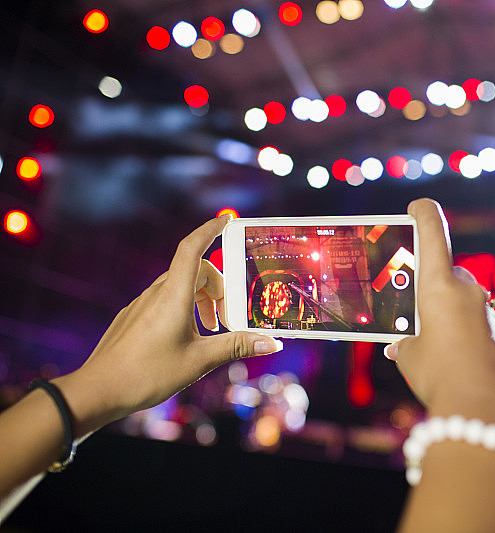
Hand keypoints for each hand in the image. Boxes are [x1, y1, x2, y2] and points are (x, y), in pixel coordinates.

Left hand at [53, 216, 281, 433]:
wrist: (97, 391)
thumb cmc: (147, 374)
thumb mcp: (200, 361)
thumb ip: (236, 346)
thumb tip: (271, 342)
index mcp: (174, 296)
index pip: (193, 248)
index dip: (210, 229)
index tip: (226, 220)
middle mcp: (156, 293)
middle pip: (194, 271)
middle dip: (217, 288)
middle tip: (226, 319)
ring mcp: (141, 304)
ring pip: (179, 287)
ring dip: (200, 301)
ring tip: (208, 332)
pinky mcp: (132, 318)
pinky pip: (163, 301)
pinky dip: (182, 310)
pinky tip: (184, 340)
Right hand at [385, 199, 494, 428]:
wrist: (484, 404)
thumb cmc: (440, 373)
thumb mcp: (409, 355)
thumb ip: (405, 341)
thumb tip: (404, 345)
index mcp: (439, 284)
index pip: (433, 232)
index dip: (424, 213)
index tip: (417, 205)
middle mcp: (466, 289)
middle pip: (443, 273)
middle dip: (427, 286)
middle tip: (408, 308)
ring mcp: (484, 308)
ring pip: (458, 298)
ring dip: (442, 311)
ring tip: (423, 341)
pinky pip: (470, 320)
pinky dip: (457, 330)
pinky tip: (445, 357)